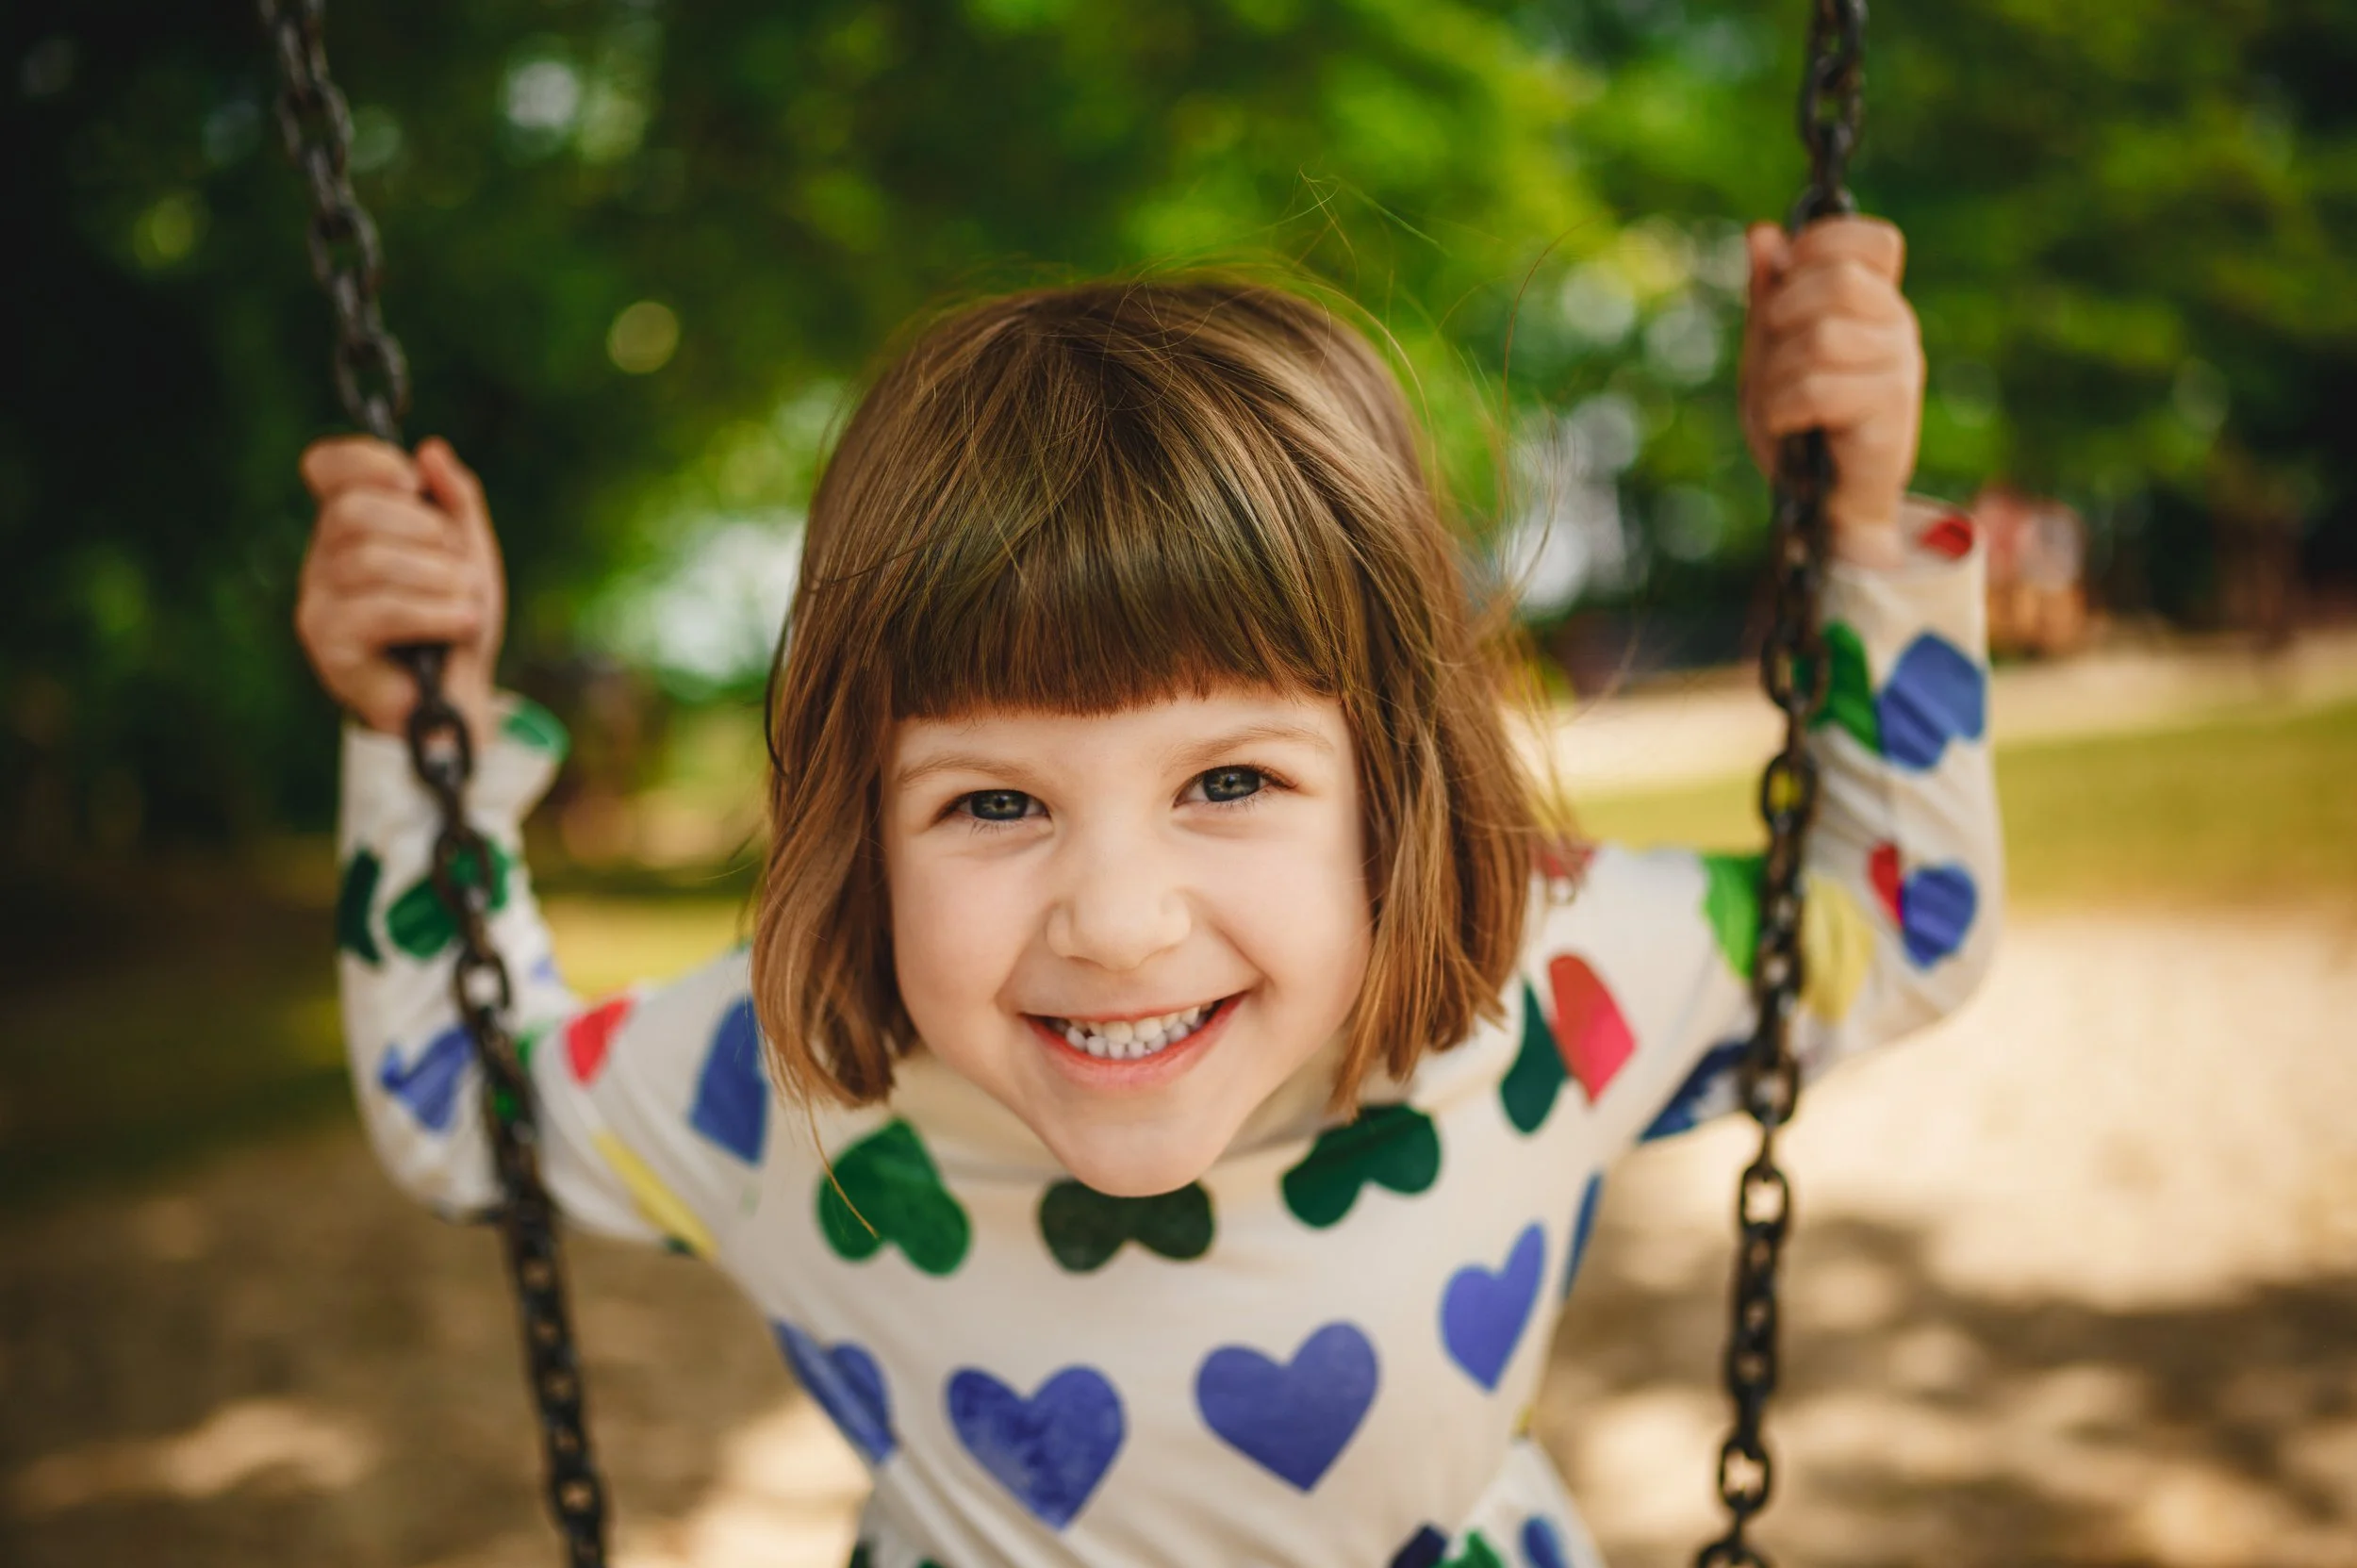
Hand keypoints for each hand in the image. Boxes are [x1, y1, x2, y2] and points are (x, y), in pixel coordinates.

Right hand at [293, 436, 504, 742]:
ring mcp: (319, 600)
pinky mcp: (327, 642)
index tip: (412, 481)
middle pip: (352, 511)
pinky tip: (464, 624)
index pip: (325, 467)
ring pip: (370, 560)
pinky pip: (380, 609)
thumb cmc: (457, 623)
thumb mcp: (470, 553)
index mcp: (351, 525)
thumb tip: (430, 451)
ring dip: (441, 579)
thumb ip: (456, 501)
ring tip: (467, 604)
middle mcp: (324, 557)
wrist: (461, 699)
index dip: (364, 460)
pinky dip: (435, 612)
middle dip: (425, 532)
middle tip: (459, 567)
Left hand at [1737, 216, 1924, 565]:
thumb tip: (1762, 233)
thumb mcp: (1770, 352)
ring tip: (1778, 401)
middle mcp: (1897, 326)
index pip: (1873, 240)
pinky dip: (1783, 408)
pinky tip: (1788, 425)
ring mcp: (1899, 367)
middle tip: (1773, 356)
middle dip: (1782, 314)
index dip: (1825, 245)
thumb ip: (1768, 296)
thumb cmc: (1800, 425)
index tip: (1788, 281)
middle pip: (1839, 280)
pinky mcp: (1890, 412)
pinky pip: (1818, 388)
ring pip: (1822, 336)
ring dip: (1777, 372)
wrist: (1827, 505)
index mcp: (1874, 302)